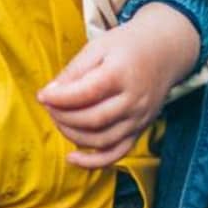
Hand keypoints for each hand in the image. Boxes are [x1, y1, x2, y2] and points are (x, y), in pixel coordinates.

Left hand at [38, 3, 198, 167]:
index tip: (42, 95)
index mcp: (122, 74)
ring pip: (101, 140)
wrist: (165, 51)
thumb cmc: (128, 46)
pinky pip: (116, 154)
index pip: (87, 93)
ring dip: (72, 135)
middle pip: (93, 119)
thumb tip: (50, 93)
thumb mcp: (99, 46)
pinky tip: (72, 158)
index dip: (60, 98)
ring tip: (58, 119)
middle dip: (62, 116)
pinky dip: (93, 162)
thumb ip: (75, 70)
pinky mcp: (140, 130)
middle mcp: (134, 100)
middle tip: (48, 105)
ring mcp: (139, 119)